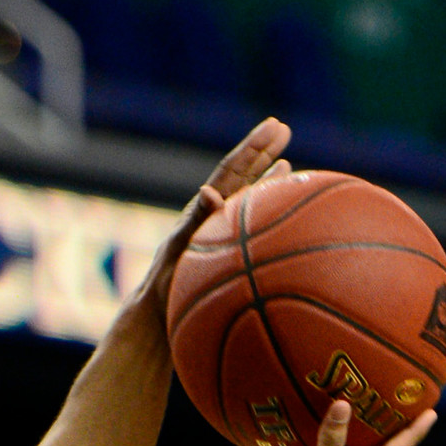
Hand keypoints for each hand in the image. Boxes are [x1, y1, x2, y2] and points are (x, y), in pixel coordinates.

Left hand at [142, 117, 291, 315]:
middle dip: (262, 151)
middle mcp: (214, 218)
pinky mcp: (227, 256)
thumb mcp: (179, 251)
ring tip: (286, 162)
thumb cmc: (166, 287)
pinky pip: (252, 230)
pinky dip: (268, 218)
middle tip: (284, 128)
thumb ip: (195, 221)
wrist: (159, 320)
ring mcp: (222, 236)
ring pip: (249, 200)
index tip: (275, 125)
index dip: (254, 147)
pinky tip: (281, 219)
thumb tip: (211, 191)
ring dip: (266, 181)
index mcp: (205, 210)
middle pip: (241, 176)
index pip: (232, 169)